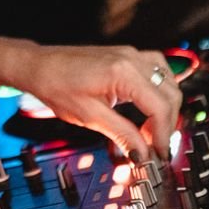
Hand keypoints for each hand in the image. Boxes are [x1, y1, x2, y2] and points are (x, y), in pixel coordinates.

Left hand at [17, 45, 182, 159]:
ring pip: (168, 81)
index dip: (163, 135)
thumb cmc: (56, 85)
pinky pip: (157, 71)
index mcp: (123, 73)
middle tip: (154, 147)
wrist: (38, 66)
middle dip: (167, 124)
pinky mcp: (126, 55)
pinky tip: (149, 107)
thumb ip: (122, 135)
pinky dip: (160, 91)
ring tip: (150, 130)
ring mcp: (131, 54)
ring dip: (166, 107)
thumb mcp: (90, 116)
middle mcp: (132, 59)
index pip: (160, 107)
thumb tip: (143, 154)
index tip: (159, 154)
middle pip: (170, 94)